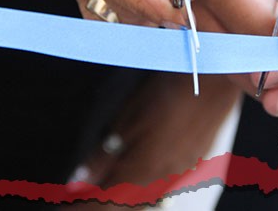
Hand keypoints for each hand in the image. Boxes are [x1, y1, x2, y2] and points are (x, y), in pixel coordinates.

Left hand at [65, 73, 239, 206]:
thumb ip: (104, 155)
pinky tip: (137, 181)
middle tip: (81, 203)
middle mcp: (162, 180)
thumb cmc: (167, 93)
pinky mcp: (194, 162)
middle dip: (101, 206)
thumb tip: (79, 182)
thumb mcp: (126, 119)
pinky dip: (143, 190)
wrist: (214, 79)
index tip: (63, 209)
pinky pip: (163, 187)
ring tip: (104, 194)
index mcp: (141, 172)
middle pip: (126, 207)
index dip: (82, 209)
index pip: (104, 204)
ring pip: (145, 199)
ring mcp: (181, 172)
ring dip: (123, 200)